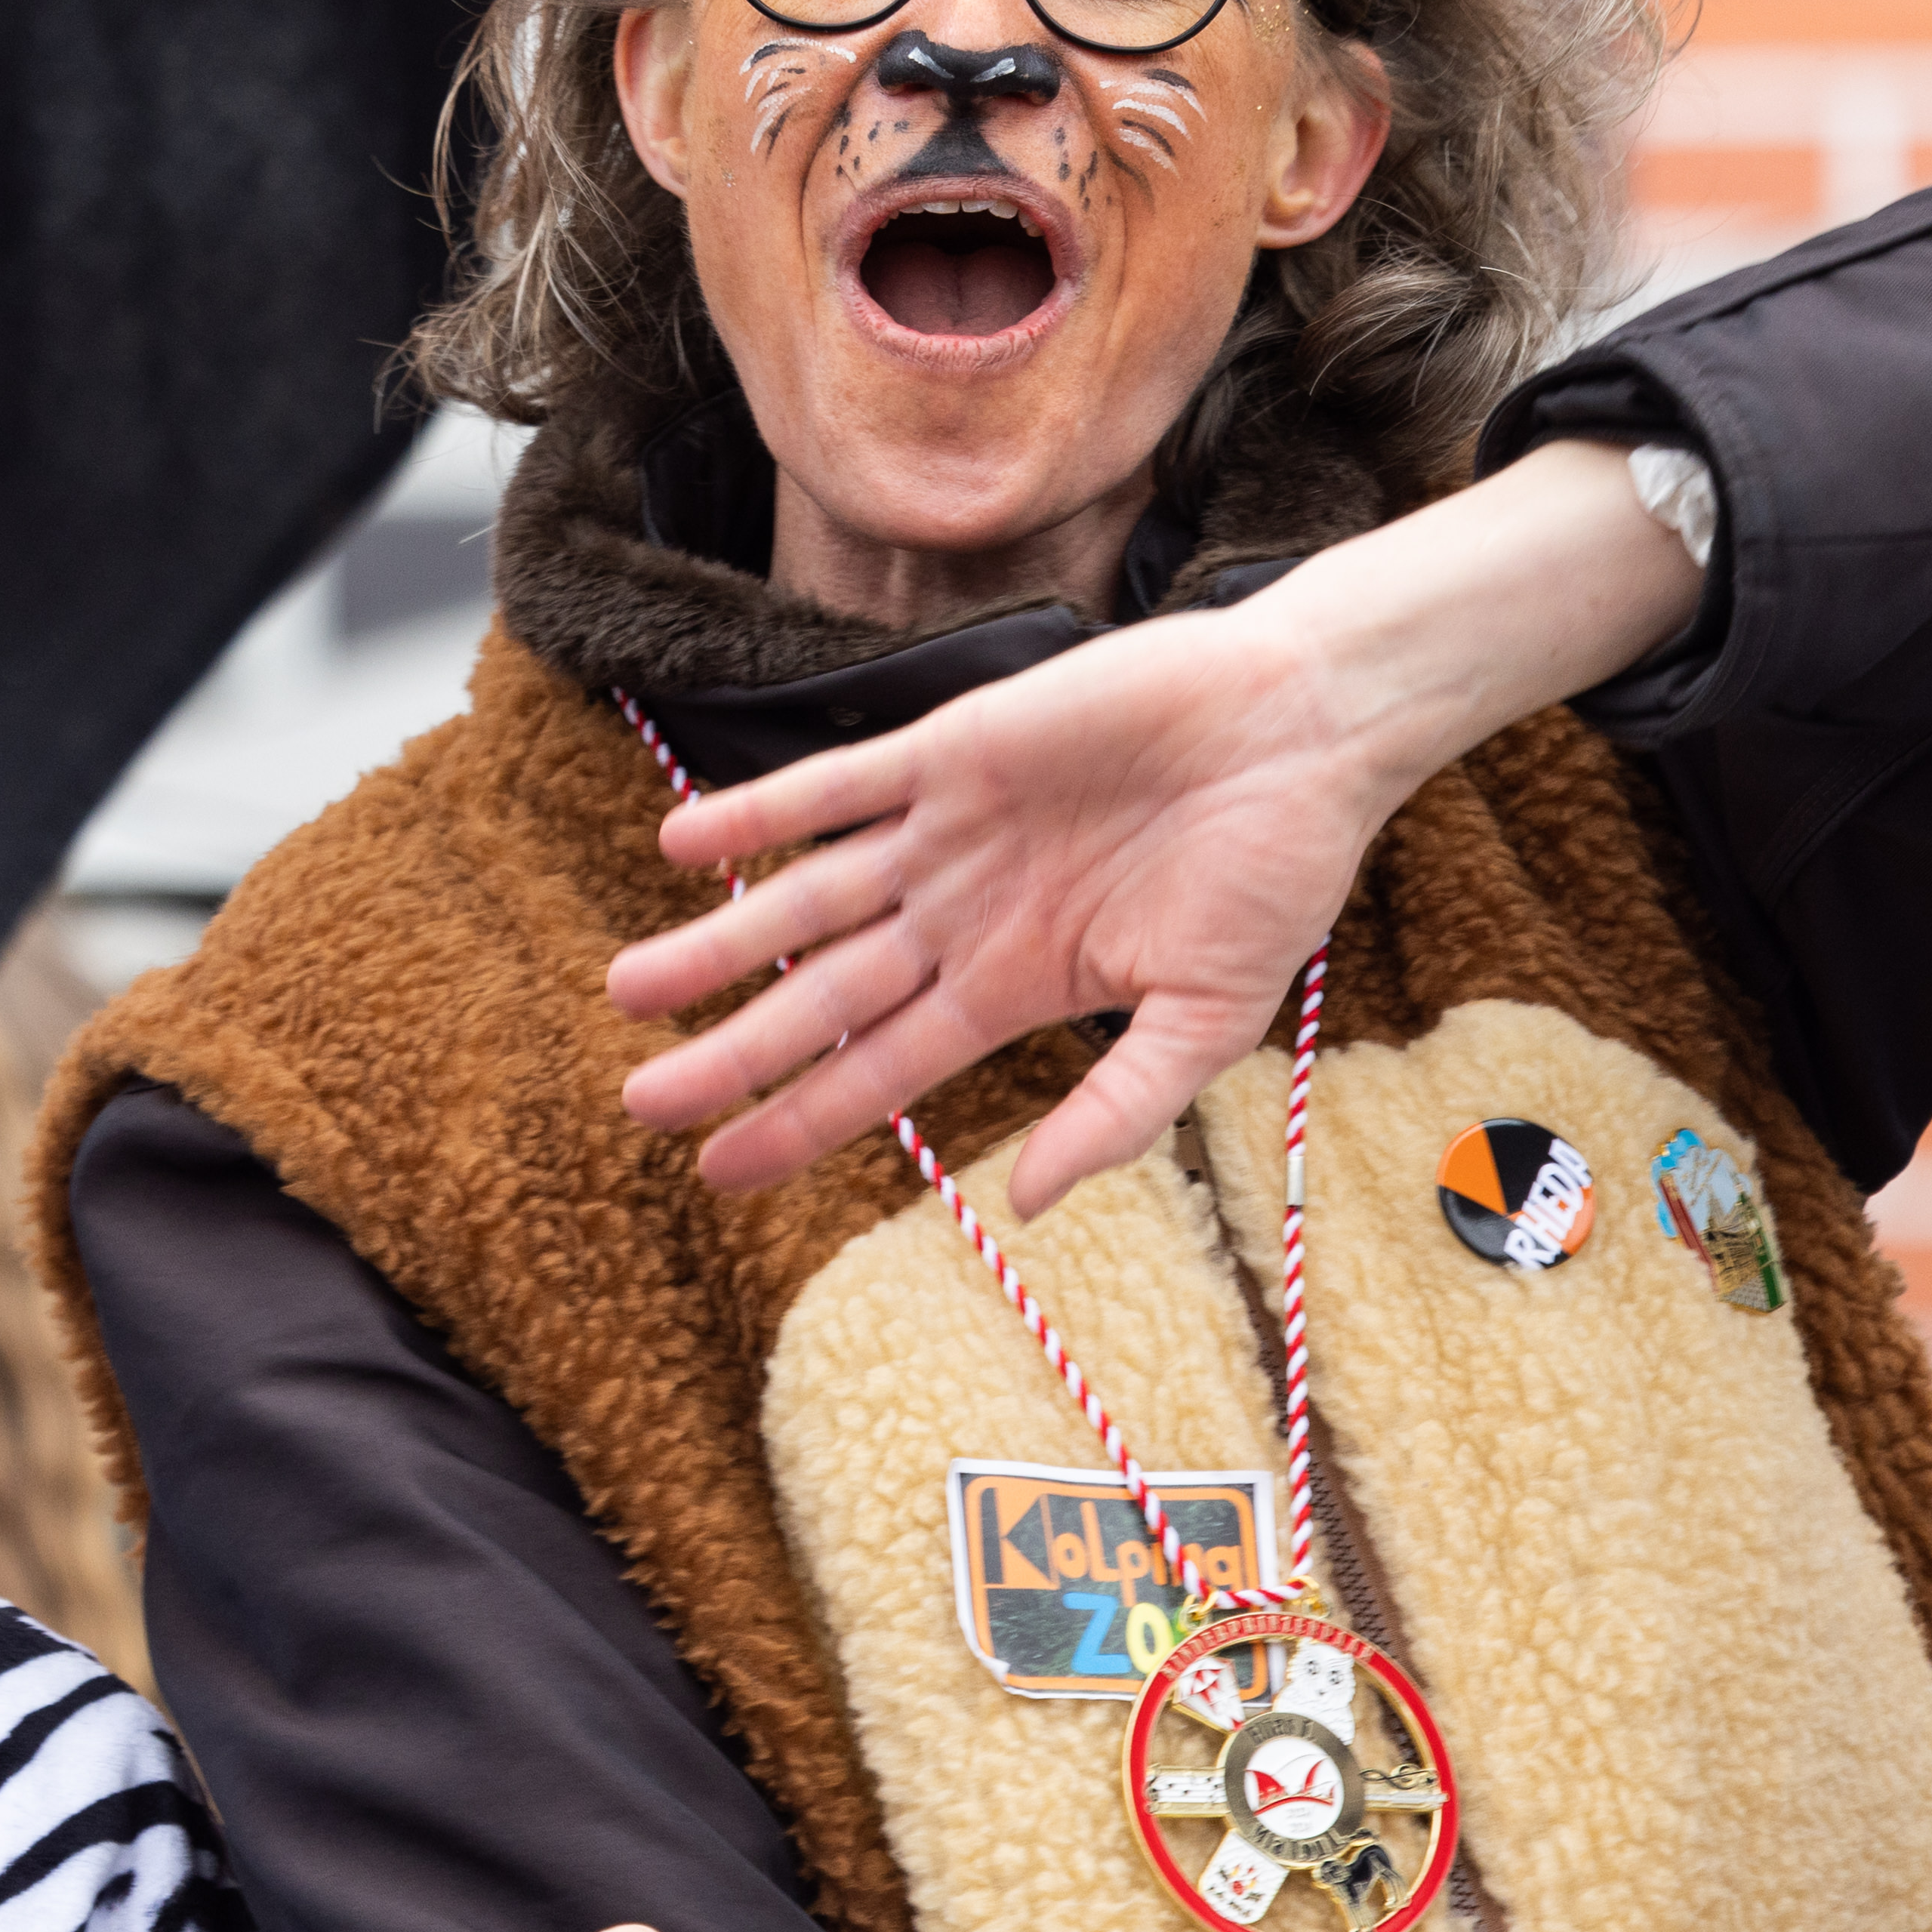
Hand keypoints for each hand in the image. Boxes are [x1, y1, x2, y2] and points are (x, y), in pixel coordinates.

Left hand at [604, 441, 1702, 1217]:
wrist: (1302, 727)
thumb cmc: (1278, 870)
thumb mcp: (1209, 1018)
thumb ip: (1120, 1111)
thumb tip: (1030, 1204)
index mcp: (1015, 989)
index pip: (880, 1073)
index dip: (798, 1123)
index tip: (718, 1173)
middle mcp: (962, 918)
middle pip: (820, 999)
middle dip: (731, 1054)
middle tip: (640, 1105)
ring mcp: (949, 833)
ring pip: (806, 900)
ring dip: (716, 941)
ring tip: (628, 991)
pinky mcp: (953, 748)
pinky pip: (835, 785)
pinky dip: (760, 812)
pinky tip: (684, 841)